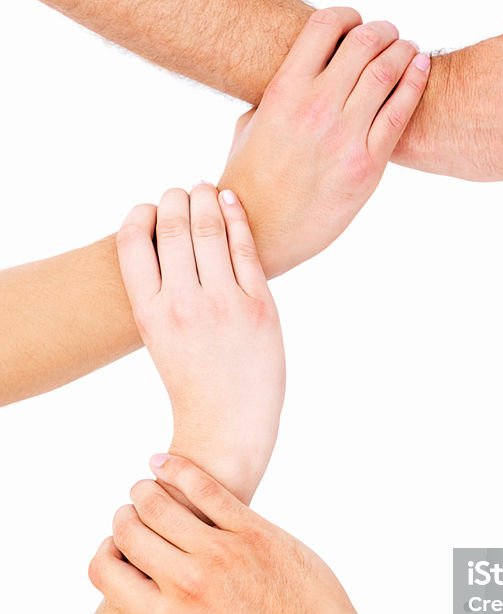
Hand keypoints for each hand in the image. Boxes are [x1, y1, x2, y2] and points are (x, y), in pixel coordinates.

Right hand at [88, 455, 382, 613]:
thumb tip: (159, 592)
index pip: (104, 571)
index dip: (105, 551)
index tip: (118, 545)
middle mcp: (187, 585)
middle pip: (130, 530)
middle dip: (126, 516)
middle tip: (135, 511)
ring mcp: (222, 554)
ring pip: (160, 503)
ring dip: (146, 490)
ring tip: (149, 487)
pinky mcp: (254, 532)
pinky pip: (205, 489)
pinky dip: (178, 470)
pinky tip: (164, 462)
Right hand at [116, 187, 283, 501]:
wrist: (228, 424)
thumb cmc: (194, 379)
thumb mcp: (159, 336)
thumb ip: (161, 291)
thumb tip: (171, 238)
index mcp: (148, 313)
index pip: (132, 242)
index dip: (139, 214)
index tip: (149, 207)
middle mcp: (183, 305)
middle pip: (174, 228)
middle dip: (175, 199)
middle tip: (180, 191)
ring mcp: (224, 304)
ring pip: (210, 230)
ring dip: (205, 199)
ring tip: (204, 189)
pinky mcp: (259, 306)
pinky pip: (246, 248)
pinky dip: (237, 217)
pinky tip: (231, 200)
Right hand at [220, 7, 429, 276]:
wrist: (262, 232)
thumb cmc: (250, 179)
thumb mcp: (251, 124)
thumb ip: (278, 93)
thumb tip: (299, 72)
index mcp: (283, 91)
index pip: (323, 27)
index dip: (346, 15)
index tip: (356, 20)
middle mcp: (316, 108)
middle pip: (362, 43)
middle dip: (381, 30)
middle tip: (390, 32)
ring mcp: (344, 136)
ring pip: (386, 72)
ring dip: (402, 50)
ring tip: (409, 47)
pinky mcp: (367, 165)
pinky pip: (399, 113)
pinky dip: (415, 82)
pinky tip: (421, 68)